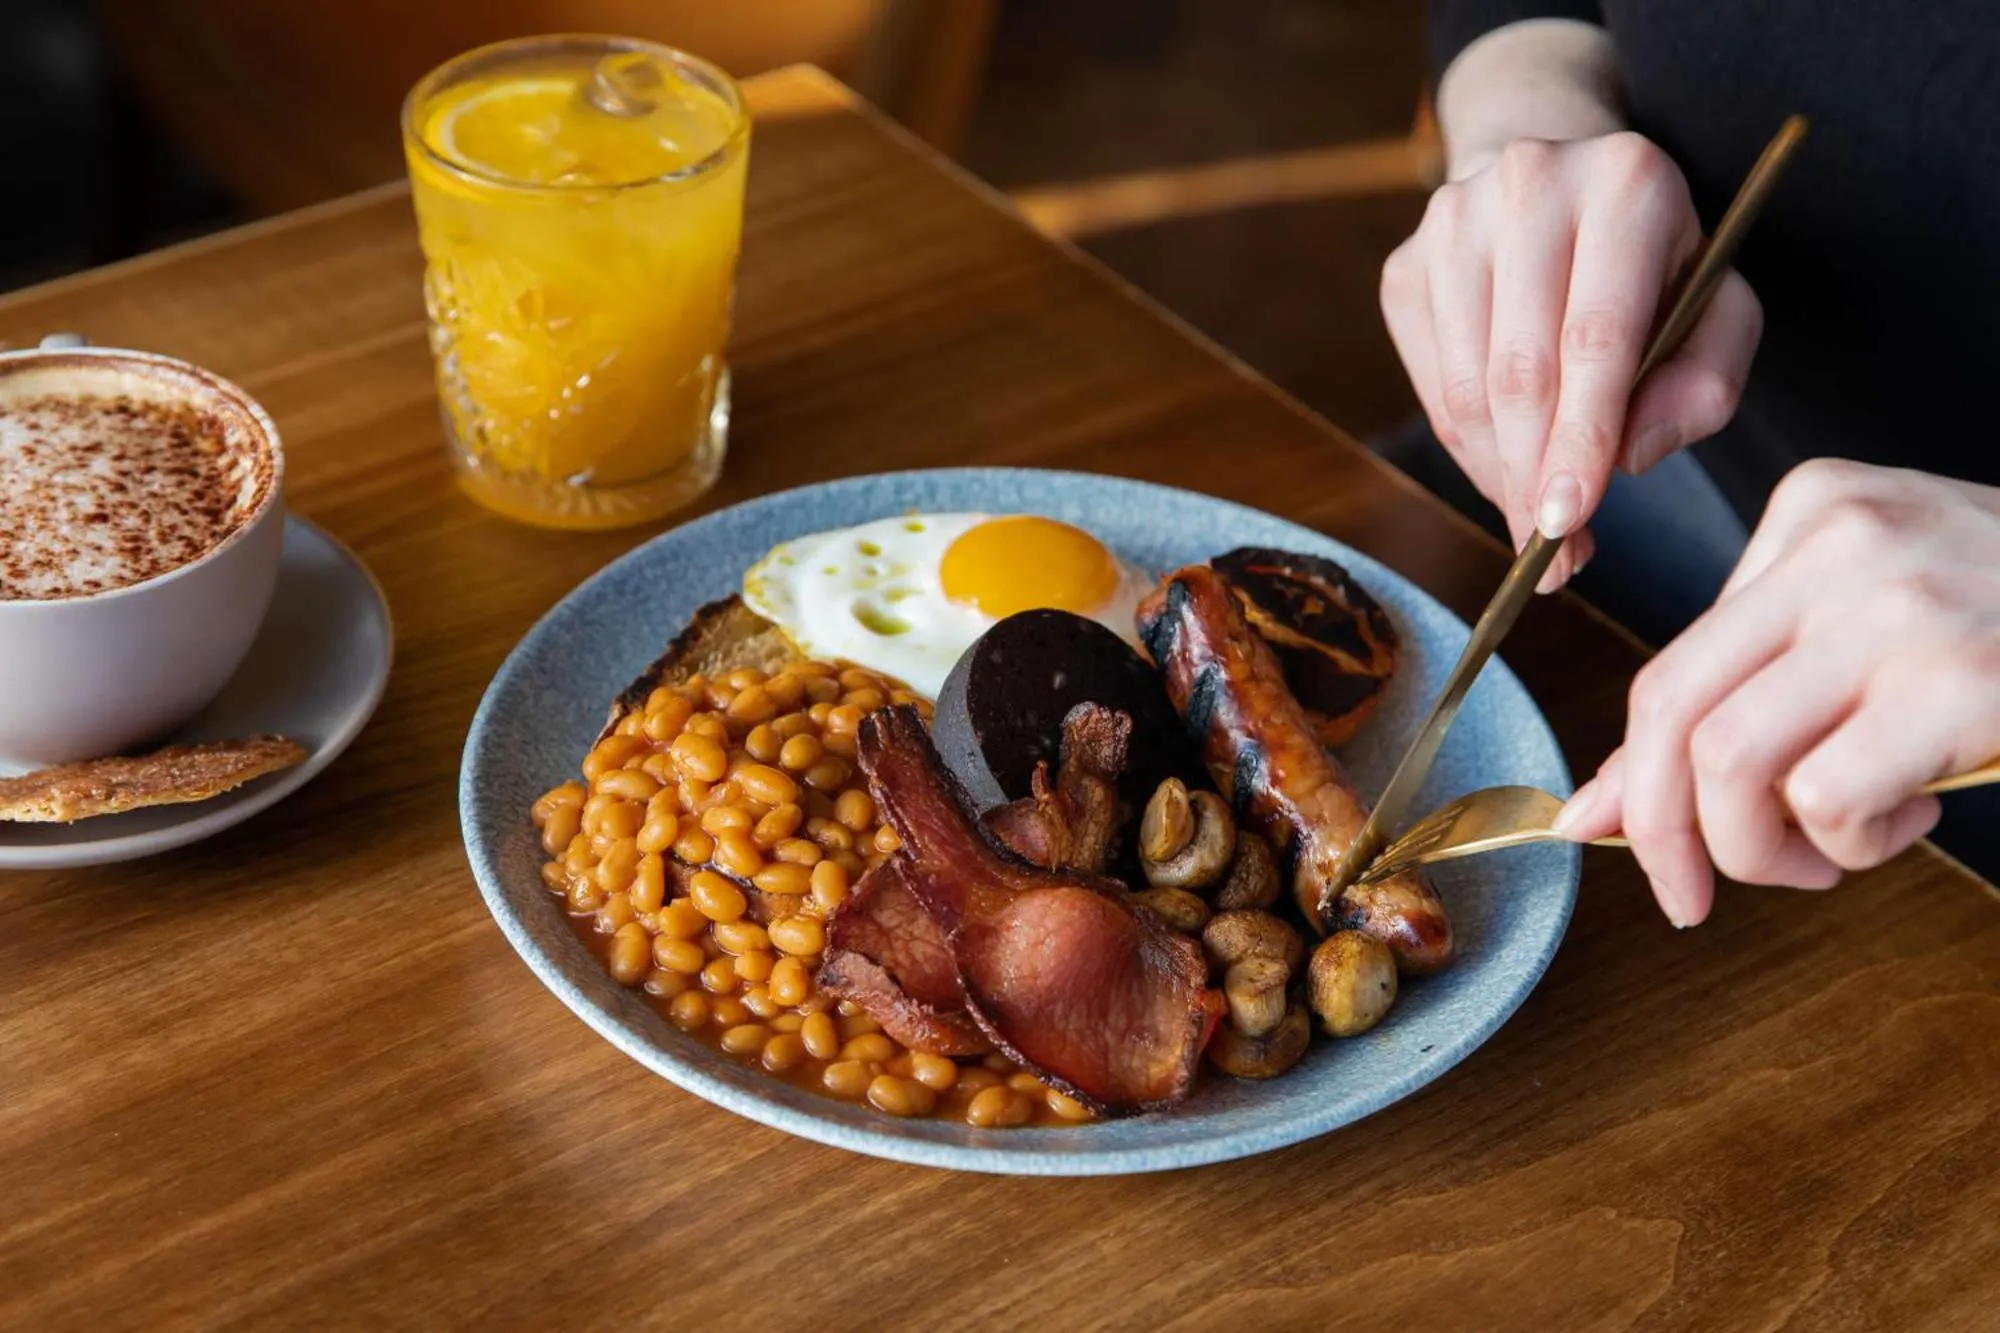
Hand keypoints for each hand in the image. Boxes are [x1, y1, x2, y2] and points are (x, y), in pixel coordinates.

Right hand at [1379, 132, 1763, 587]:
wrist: (1560, 190)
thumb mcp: (1718, 310)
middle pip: (1519, 372)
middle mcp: (1530, 183)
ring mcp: (1452, 222)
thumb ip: (1707, 384)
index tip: (1569, 523)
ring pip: (1465, 388)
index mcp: (1626, 184)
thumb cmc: (1653, 268)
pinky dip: (1466, 445)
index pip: (1595, 335)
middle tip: (1551, 549)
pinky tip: (1504, 460)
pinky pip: (1430, 386)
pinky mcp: (1405, 265)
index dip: (1580, 440)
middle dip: (1532, 476)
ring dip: (1496, 473)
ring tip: (1533, 516)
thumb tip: (1629, 457)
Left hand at [1557, 460, 1999, 924]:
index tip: (1632, 840)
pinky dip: (1845, 841)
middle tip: (1691, 893)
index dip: (1635, 776)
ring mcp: (1898, 604)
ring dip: (1755, 847)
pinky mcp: (1957, 678)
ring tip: (1827, 854)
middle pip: (1670, 708)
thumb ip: (1752, 698)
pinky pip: (1823, 795)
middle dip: (1659, 828)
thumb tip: (1604, 812)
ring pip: (1727, 758)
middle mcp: (1840, 541)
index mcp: (1814, 511)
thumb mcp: (1878, 629)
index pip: (1673, 664)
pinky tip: (1908, 818)